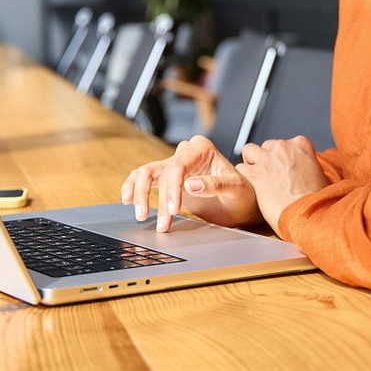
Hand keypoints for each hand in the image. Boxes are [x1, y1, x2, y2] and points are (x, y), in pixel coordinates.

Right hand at [120, 134, 261, 231]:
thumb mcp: (235, 189)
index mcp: (202, 149)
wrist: (242, 202)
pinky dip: (133, 187)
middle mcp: (186, 152)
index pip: (178, 166)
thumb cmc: (243, 194)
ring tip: (141, 215)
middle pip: (159, 170)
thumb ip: (214, 184)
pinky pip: (144, 178)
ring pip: (146, 173)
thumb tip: (190, 185)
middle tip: (160, 222)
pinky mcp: (168, 177)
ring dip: (140, 194)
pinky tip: (127, 199)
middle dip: (154, 196)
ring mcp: (175, 164)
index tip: (172, 210)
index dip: (171, 189)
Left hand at [235, 136, 329, 236]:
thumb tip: (309, 174)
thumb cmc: (316, 200)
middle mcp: (283, 148)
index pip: (287, 143)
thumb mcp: (323, 178)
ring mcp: (267, 159)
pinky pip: (241, 169)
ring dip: (252, 162)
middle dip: (268, 159)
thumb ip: (311, 169)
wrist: (307, 214)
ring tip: (257, 176)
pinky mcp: (255, 173)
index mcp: (301, 145)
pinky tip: (250, 186)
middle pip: (268, 146)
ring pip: (250, 151)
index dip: (284, 157)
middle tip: (272, 176)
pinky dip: (244, 177)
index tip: (286, 167)